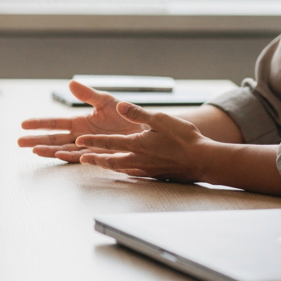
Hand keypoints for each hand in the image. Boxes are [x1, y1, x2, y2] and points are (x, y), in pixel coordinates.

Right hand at [17, 81, 146, 162]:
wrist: (144, 128)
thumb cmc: (126, 115)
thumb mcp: (106, 101)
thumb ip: (88, 95)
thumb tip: (71, 83)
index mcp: (80, 122)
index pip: (55, 123)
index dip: (40, 124)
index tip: (24, 124)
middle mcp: (81, 136)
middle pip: (54, 139)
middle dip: (37, 140)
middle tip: (19, 142)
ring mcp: (89, 147)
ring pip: (64, 150)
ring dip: (49, 150)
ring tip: (33, 151)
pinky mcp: (100, 155)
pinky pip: (82, 156)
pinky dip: (70, 156)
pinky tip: (59, 154)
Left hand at [75, 101, 213, 182]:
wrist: (202, 160)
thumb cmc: (183, 138)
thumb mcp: (160, 119)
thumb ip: (138, 113)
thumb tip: (120, 105)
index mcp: (137, 144)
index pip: (109, 143)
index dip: (92, 142)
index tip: (78, 141)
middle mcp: (138, 159)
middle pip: (110, 160)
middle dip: (94, 158)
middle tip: (80, 157)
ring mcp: (146, 169)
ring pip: (120, 168)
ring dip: (106, 165)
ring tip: (96, 164)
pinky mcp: (154, 174)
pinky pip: (132, 173)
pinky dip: (122, 170)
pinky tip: (123, 170)